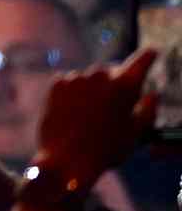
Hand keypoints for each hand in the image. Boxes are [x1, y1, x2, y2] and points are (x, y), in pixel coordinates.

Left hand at [32, 45, 158, 183]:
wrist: (67, 159)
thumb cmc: (108, 148)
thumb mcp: (137, 132)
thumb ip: (148, 109)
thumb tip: (151, 93)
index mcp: (124, 85)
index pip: (140, 62)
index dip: (148, 57)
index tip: (152, 51)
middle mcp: (100, 74)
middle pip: (112, 72)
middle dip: (116, 85)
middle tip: (114, 110)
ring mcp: (76, 77)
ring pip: (90, 79)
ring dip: (94, 90)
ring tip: (91, 118)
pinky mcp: (57, 83)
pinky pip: (72, 83)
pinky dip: (75, 93)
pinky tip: (75, 113)